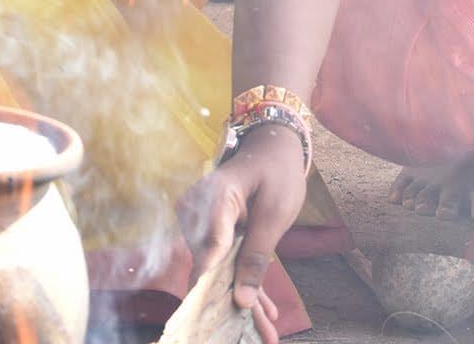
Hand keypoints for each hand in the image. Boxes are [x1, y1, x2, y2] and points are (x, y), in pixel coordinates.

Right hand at [179, 127, 306, 343]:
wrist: (272, 148)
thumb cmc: (276, 172)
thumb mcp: (275, 213)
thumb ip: (256, 255)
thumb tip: (242, 300)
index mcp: (213, 199)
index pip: (209, 251)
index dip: (213, 288)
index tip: (224, 315)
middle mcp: (197, 213)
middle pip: (210, 269)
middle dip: (233, 303)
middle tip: (263, 333)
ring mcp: (201, 225)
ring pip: (218, 272)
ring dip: (242, 300)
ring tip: (267, 332)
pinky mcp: (211, 235)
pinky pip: (224, 264)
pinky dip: (243, 285)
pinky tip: (263, 313)